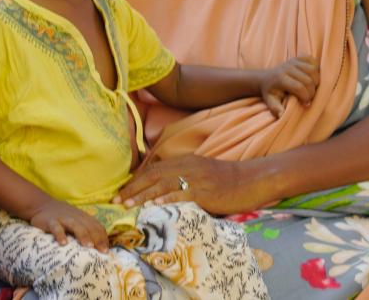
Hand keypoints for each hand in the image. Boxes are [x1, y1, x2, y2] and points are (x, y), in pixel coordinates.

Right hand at [27, 197, 108, 250]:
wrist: (42, 205)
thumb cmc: (63, 218)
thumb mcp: (76, 221)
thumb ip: (85, 230)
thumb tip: (96, 248)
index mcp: (84, 218)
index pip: (97, 227)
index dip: (103, 238)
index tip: (107, 251)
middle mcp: (77, 218)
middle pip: (90, 227)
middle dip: (98, 239)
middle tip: (103, 251)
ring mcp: (64, 219)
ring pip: (76, 226)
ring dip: (83, 235)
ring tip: (89, 246)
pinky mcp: (51, 221)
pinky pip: (56, 228)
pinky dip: (60, 235)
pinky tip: (63, 244)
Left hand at [115, 154, 252, 214]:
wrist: (252, 180)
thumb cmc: (228, 180)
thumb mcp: (203, 172)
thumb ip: (184, 177)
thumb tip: (163, 191)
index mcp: (187, 161)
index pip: (155, 168)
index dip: (136, 180)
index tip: (122, 192)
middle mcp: (189, 166)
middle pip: (154, 175)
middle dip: (133, 188)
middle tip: (116, 201)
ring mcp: (196, 178)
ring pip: (162, 185)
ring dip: (141, 195)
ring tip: (126, 206)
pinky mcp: (204, 191)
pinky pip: (180, 195)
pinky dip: (163, 201)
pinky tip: (151, 208)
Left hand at [262, 55, 318, 116]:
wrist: (266, 78)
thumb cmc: (271, 92)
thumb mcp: (270, 101)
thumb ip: (275, 108)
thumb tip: (282, 115)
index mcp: (280, 78)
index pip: (299, 87)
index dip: (306, 97)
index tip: (306, 104)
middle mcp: (288, 68)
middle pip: (308, 79)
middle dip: (312, 91)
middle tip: (309, 98)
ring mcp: (293, 61)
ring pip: (313, 70)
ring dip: (316, 81)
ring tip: (312, 88)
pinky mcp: (298, 57)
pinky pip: (313, 61)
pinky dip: (316, 69)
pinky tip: (312, 77)